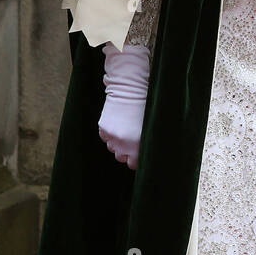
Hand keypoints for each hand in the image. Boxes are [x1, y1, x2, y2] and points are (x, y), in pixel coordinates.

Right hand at [98, 43, 149, 169]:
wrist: (130, 90)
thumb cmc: (146, 107)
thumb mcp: (152, 128)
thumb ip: (149, 144)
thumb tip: (147, 157)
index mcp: (138, 146)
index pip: (133, 165)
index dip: (135, 159)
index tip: (137, 153)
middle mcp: (124, 145)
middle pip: (121, 157)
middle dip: (126, 151)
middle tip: (132, 138)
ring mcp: (112, 137)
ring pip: (112, 148)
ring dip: (117, 142)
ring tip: (125, 128)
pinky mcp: (103, 129)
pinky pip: (105, 138)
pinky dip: (109, 133)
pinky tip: (118, 122)